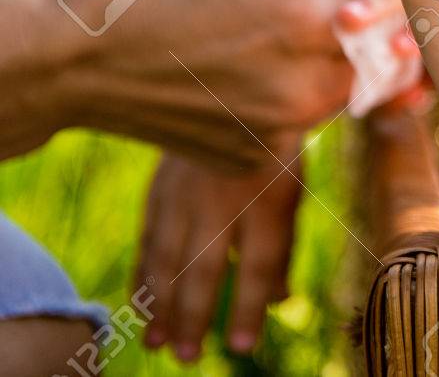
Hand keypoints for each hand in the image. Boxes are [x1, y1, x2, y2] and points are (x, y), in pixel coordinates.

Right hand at [6, 0, 376, 167]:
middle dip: (357, 24)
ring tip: (265, 31)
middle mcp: (306, 81)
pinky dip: (280, 98)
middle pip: (371, 49)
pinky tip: (234, 70)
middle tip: (312, 0)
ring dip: (322, 62)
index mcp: (310, 15)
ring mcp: (281, 127)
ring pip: (336, 88)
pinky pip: (295, 123)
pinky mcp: (255, 158)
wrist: (57, 52)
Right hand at [136, 148, 301, 361]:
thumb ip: (283, 245)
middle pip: (205, 267)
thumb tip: (279, 300)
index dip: (250, 306)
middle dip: (196, 316)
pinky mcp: (160, 190)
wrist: (233, 92)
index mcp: (268, 197)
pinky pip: (148, 241)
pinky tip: (141, 307)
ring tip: (159, 345)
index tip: (242, 346)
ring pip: (168, 259)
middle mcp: (223, 198)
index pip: (260, 263)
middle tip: (189, 357)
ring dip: (162, 306)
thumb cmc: (274, 149)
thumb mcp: (292, 189)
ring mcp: (186, 194)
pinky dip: (144, 277)